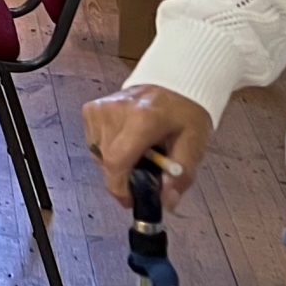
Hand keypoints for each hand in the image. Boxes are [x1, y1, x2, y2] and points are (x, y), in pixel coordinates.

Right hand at [81, 85, 213, 211]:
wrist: (173, 83)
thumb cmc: (184, 115)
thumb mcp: (194, 145)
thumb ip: (181, 175)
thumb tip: (166, 201)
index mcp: (142, 119)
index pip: (117, 161)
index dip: (119, 188)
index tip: (130, 201)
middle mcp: (114, 111)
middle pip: (105, 160)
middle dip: (120, 177)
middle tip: (141, 180)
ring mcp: (99, 108)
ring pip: (97, 153)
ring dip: (113, 164)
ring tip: (136, 157)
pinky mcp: (91, 108)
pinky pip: (93, 142)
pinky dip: (106, 150)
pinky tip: (124, 144)